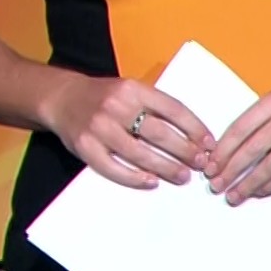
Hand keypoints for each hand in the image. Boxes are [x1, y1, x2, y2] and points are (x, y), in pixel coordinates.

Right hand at [40, 73, 213, 189]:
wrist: (62, 98)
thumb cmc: (105, 97)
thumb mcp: (131, 90)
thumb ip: (155, 106)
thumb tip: (192, 134)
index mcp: (134, 89)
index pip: (172, 108)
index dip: (194, 127)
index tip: (209, 143)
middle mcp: (117, 106)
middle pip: (158, 132)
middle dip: (184, 150)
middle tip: (201, 164)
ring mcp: (100, 128)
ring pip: (139, 152)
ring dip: (165, 167)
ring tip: (183, 177)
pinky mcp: (85, 147)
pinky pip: (113, 167)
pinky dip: (134, 177)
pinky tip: (151, 182)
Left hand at [203, 78, 270, 203]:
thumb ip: (259, 122)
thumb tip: (225, 153)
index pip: (242, 127)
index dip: (223, 150)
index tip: (210, 167)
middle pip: (254, 148)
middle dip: (231, 170)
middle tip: (216, 185)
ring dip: (249, 183)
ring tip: (235, 194)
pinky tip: (260, 191)